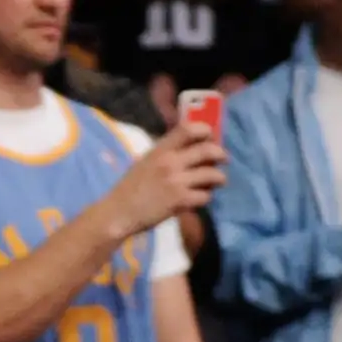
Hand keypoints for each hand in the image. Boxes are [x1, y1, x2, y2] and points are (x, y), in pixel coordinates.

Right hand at [108, 120, 225, 237]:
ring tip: (218, 182)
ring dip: (219, 178)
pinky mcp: (180, 201)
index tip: (210, 136)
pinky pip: (205, 196)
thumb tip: (189, 148)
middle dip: (221, 155)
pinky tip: (200, 198)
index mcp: (160, 149)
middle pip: (208, 150)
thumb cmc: (129, 189)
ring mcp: (176, 181)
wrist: (118, 213)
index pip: (189, 128)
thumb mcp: (145, 162)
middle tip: (223, 159)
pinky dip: (206, 197)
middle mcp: (170, 162)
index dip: (205, 129)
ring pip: (212, 174)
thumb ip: (165, 153)